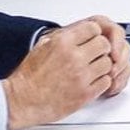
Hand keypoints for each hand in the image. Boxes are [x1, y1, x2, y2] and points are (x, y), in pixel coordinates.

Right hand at [3, 18, 124, 129]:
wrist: (22, 101)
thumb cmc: (29, 77)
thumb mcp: (42, 47)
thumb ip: (63, 38)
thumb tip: (79, 32)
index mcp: (62, 43)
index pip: (93, 28)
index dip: (95, 34)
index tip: (93, 39)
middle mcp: (74, 57)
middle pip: (104, 45)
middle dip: (101, 49)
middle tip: (95, 55)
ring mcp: (81, 76)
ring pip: (108, 64)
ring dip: (102, 66)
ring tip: (91, 70)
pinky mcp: (85, 94)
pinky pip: (106, 82)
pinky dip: (101, 82)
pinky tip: (91, 82)